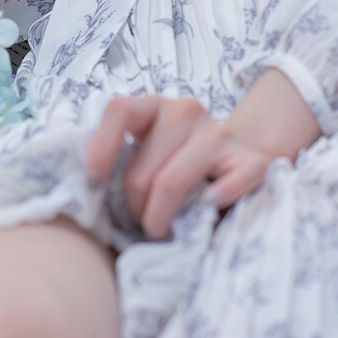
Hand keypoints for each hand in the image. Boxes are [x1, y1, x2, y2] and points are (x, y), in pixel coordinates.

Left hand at [86, 67, 321, 239]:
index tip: (94, 186)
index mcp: (155, 107)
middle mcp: (187, 111)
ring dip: (160, 219)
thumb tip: (85, 188)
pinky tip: (207, 208)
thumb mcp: (148, 156)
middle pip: (141, 171)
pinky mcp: (252, 159)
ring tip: (161, 231)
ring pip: (171, 183)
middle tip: (140, 225)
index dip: (100, 150)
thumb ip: (121, 162)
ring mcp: (221, 133)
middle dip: (134, 209)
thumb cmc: (179, 169)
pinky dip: (215, 201)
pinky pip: (228, 185)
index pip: (120, 110)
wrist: (238, 164)